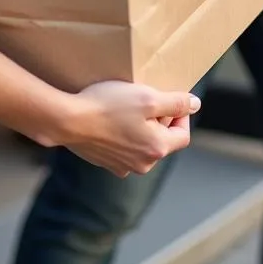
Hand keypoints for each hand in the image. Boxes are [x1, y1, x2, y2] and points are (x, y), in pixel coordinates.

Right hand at [60, 81, 199, 177]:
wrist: (68, 121)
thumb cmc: (108, 107)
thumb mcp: (148, 98)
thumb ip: (175, 103)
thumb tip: (194, 105)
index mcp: (157, 149)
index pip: (182, 135)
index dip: (180, 115)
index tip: (168, 99)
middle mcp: (142, 164)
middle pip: (161, 140)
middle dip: (157, 120)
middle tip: (143, 99)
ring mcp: (122, 166)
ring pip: (141, 144)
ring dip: (139, 127)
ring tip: (124, 107)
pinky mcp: (105, 162)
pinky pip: (122, 148)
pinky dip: (121, 134)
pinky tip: (109, 118)